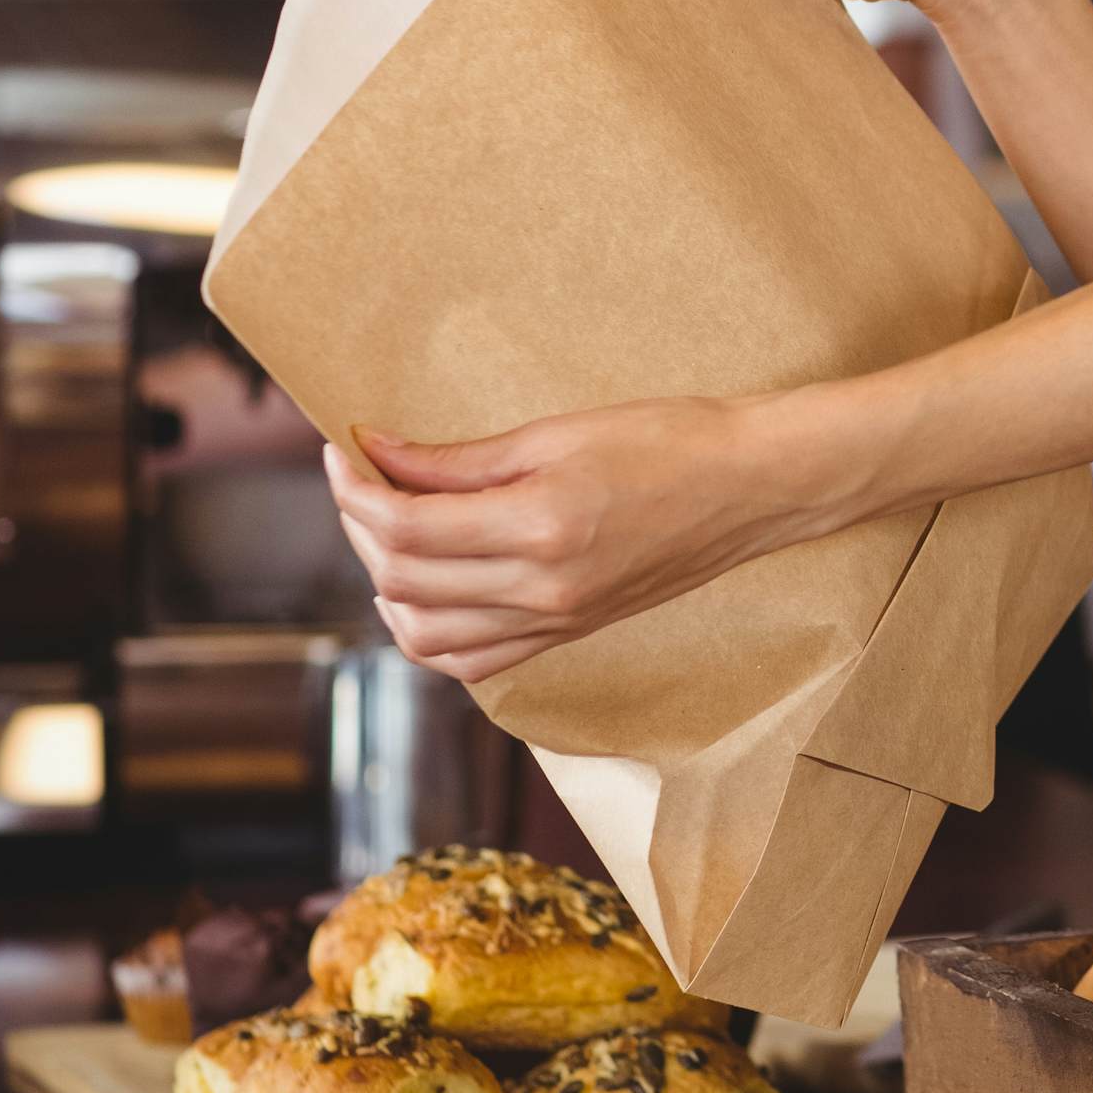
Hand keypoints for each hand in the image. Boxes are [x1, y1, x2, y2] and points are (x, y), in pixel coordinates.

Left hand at [325, 397, 786, 683]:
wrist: (752, 487)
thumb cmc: (670, 441)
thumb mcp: (558, 432)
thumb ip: (461, 459)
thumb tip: (378, 453)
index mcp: (542, 528)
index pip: (408, 528)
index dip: (356, 489)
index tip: (341, 449)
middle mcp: (543, 591)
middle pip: (403, 581)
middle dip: (361, 527)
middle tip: (361, 477)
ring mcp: (555, 623)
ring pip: (424, 635)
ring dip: (384, 584)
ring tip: (387, 529)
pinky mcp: (567, 634)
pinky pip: (470, 660)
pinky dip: (427, 629)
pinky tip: (423, 585)